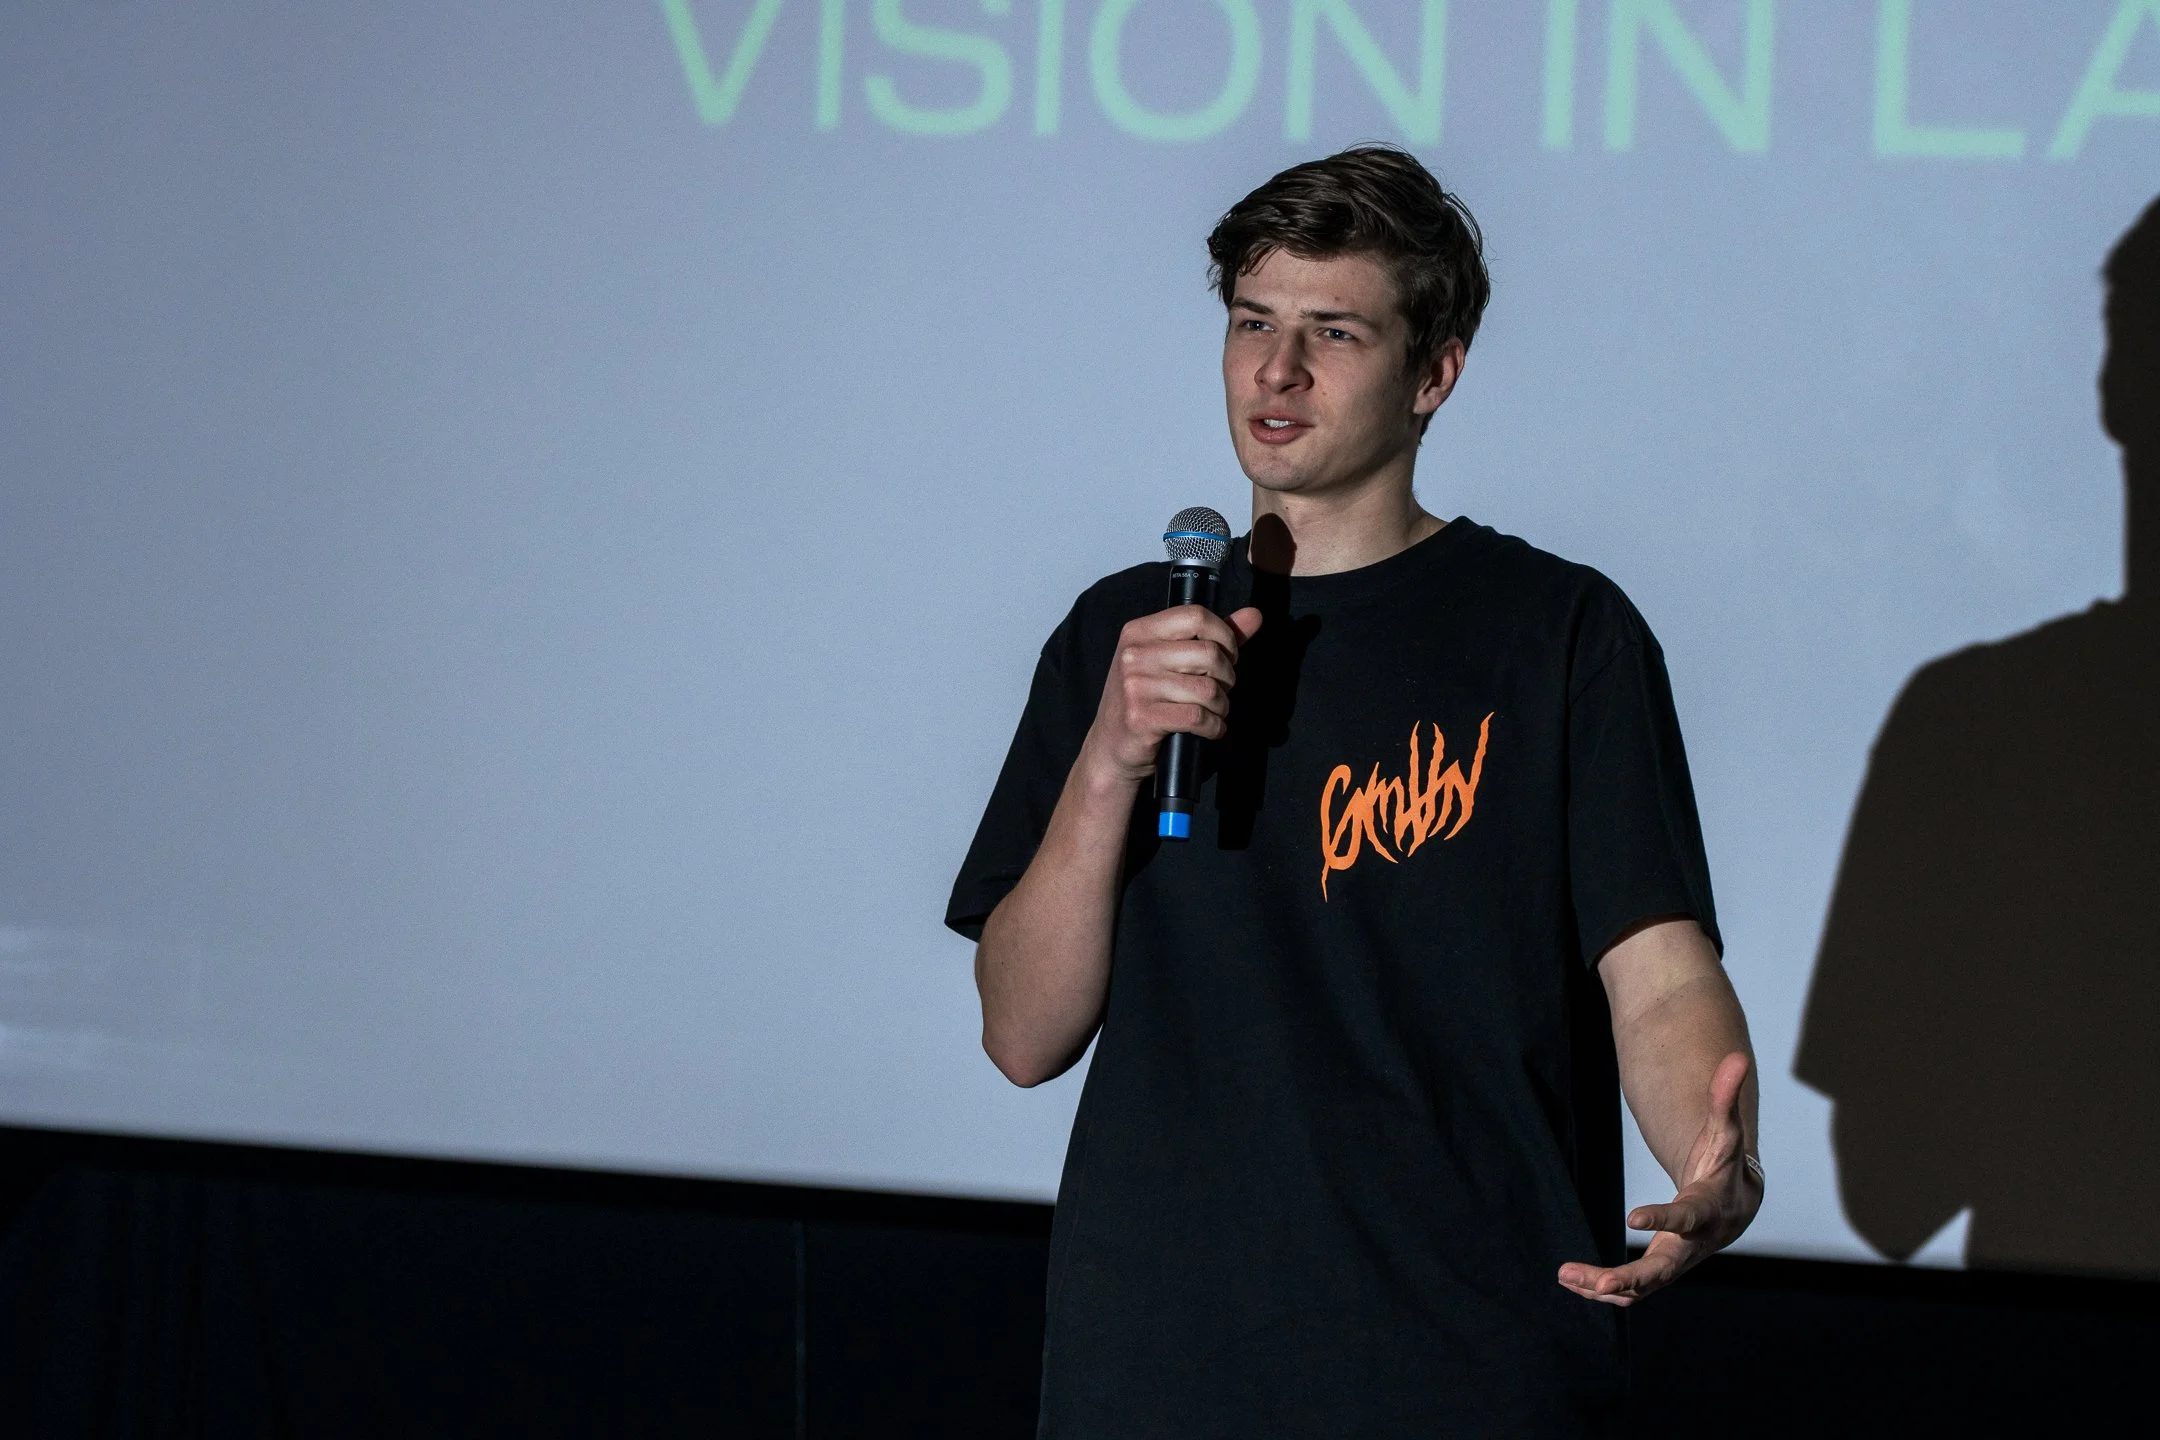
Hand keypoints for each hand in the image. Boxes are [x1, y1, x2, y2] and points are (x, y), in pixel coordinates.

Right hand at [1079, 604, 1263, 784]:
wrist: (1110, 748)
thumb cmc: (1145, 700)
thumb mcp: (1169, 661)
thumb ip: (1213, 636)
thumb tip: (1254, 615)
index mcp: (1139, 632)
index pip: (1196, 616)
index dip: (1224, 636)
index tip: (1227, 656)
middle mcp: (1134, 654)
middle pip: (1208, 653)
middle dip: (1227, 676)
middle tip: (1221, 689)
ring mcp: (1135, 687)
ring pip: (1207, 689)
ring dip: (1221, 706)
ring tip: (1215, 712)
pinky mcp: (1142, 718)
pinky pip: (1197, 717)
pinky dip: (1213, 726)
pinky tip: (1210, 729)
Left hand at [1558, 1051, 1761, 1306]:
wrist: (1737, 1204)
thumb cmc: (1726, 1164)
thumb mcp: (1725, 1133)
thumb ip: (1724, 1099)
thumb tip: (1736, 1058)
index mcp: (1709, 1210)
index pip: (1687, 1217)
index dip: (1664, 1217)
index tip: (1632, 1217)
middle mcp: (1694, 1245)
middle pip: (1664, 1269)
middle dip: (1630, 1277)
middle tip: (1596, 1284)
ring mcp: (1678, 1263)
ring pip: (1644, 1286)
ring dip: (1605, 1286)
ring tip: (1566, 1276)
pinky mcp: (1662, 1271)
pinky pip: (1635, 1289)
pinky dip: (1606, 1289)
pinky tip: (1574, 1282)